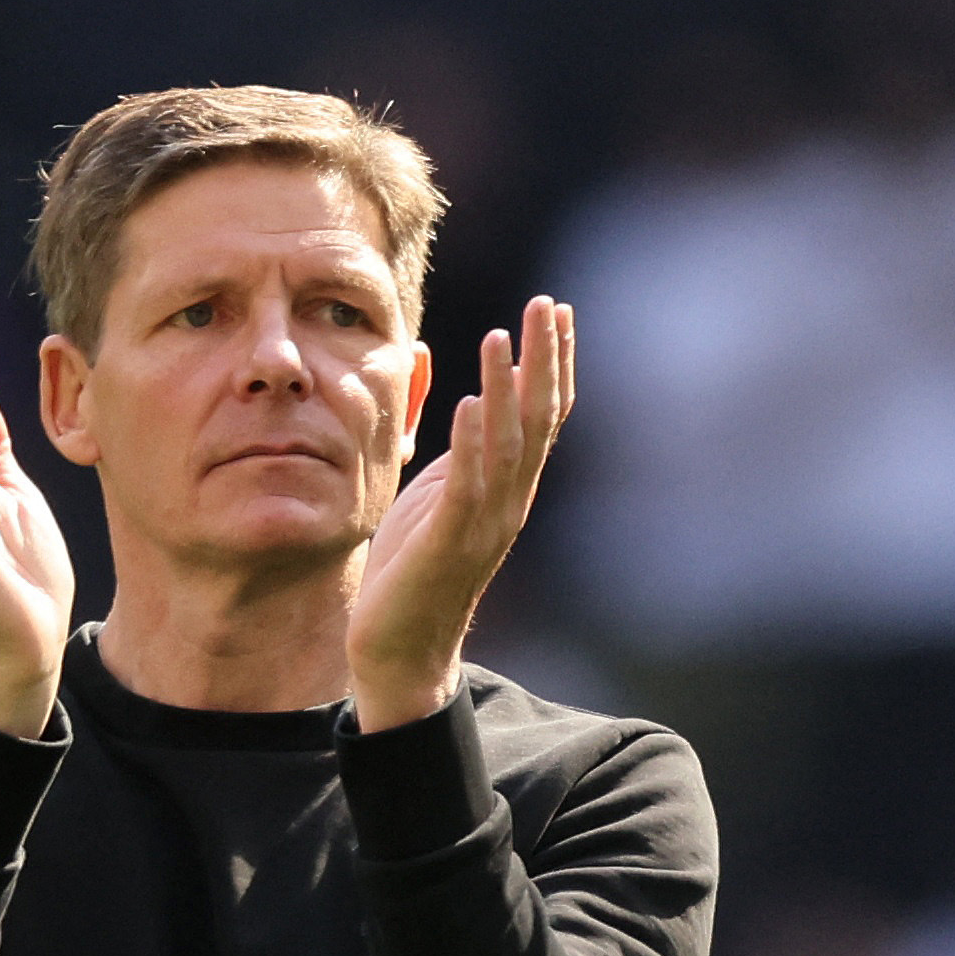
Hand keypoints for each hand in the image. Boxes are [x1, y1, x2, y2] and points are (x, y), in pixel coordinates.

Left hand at [347, 296, 572, 731]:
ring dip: (506, 391)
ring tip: (501, 339)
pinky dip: (471, 444)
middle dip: (544, 360)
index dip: (552, 362)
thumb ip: (449, 445)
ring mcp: (483, 524)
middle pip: (538, 420)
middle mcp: (508, 501)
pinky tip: (471, 404)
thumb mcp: (432, 493)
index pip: (541, 415)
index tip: (555, 310)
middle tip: (545, 304)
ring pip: (507, 447)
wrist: (399, 651)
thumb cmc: (412, 570)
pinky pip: (466, 487)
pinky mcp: (448, 543)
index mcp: (506, 487)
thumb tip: (453, 386)